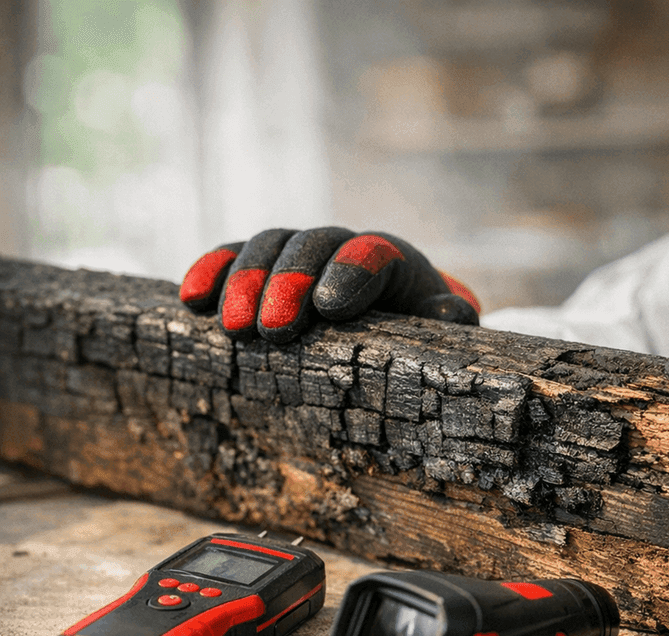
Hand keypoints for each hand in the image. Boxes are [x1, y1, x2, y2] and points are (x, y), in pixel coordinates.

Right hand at [179, 227, 479, 341]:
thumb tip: (454, 313)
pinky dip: (211, 272)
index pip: (371, 252)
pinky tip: (190, 301)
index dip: (350, 273)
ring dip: (245, 282)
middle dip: (288, 282)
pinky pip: (233, 257)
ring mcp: (298, 252)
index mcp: (392, 259)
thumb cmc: (419, 333)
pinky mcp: (262, 266)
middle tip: (271, 329)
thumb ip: (449, 321)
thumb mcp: (441, 329)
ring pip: (268, 245)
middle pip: (312, 244)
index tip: (329, 308)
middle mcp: (341, 245)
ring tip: (232, 329)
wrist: (393, 322)